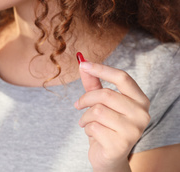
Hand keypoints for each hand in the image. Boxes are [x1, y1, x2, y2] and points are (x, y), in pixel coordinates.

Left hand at [75, 55, 149, 171]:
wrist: (108, 156)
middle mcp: (142, 114)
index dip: (101, 69)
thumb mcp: (100, 101)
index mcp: (140, 100)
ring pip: (97, 111)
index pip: (123, 78)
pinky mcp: (121, 144)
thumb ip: (93, 83)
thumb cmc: (105, 125)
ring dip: (85, 116)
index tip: (83, 64)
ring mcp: (133, 130)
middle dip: (86, 98)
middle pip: (106, 94)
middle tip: (78, 104)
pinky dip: (87, 129)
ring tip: (86, 122)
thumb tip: (82, 63)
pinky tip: (93, 134)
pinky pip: (93, 127)